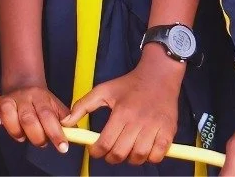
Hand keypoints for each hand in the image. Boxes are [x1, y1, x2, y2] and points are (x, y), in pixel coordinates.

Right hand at [0, 82, 69, 151]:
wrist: (25, 83)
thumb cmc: (43, 103)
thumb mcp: (57, 108)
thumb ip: (67, 120)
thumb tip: (75, 133)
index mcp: (43, 98)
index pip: (49, 116)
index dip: (55, 133)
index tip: (62, 147)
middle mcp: (26, 97)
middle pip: (28, 118)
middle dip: (36, 136)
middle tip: (41, 143)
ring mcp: (10, 98)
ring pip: (8, 112)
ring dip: (14, 129)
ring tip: (22, 137)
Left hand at [65, 49, 183, 165]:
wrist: (159, 74)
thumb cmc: (129, 84)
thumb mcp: (103, 90)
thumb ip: (82, 106)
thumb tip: (66, 122)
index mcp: (121, 112)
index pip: (105, 143)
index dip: (97, 152)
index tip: (95, 150)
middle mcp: (138, 121)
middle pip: (121, 153)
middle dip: (111, 158)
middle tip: (110, 153)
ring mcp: (155, 127)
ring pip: (139, 157)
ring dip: (130, 159)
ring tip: (127, 150)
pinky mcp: (168, 131)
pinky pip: (157, 155)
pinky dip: (150, 157)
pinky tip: (144, 149)